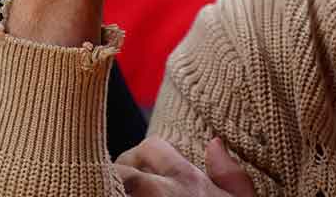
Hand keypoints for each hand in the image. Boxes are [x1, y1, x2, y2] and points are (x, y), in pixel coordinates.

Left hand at [114, 137, 255, 196]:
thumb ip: (232, 176)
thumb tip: (215, 144)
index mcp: (187, 180)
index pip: (152, 147)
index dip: (141, 156)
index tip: (139, 172)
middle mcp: (160, 190)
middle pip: (123, 164)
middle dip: (118, 171)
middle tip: (118, 184)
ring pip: (110, 182)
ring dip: (109, 186)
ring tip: (111, 191)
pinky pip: (103, 193)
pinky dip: (104, 194)